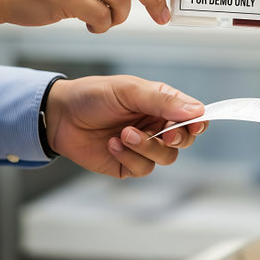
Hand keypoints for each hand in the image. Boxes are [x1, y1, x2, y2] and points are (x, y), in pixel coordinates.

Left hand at [45, 76, 206, 177]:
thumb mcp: (130, 91)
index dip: (198, 121)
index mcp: (161, 104)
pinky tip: (112, 144)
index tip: (196, 124)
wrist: (61, 116)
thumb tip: (196, 111)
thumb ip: (162, 101)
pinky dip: (129, 157)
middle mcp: (156, 126)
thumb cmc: (95, 95)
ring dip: (147, 147)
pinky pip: (144, 168)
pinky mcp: (129, 164)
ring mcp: (144, 146)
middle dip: (177, 138)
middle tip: (165, 133)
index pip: (191, 115)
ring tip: (124, 134)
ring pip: (166, 157)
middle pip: (184, 140)